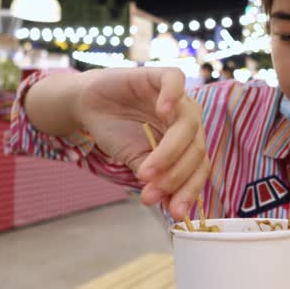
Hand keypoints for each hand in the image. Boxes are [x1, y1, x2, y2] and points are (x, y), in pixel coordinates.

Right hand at [75, 67, 209, 218]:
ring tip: (145, 171)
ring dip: (169, 152)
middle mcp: (189, 121)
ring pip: (188, 123)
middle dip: (174, 176)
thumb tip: (167, 206)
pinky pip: (175, 82)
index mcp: (189, 143)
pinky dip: (172, 96)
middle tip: (150, 193)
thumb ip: (155, 179)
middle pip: (196, 149)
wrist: (89, 107)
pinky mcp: (161, 76)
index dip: (189, 191)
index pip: (199, 168)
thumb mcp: (137, 162)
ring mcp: (178, 99)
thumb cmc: (118, 133)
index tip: (175, 213)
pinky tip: (161, 112)